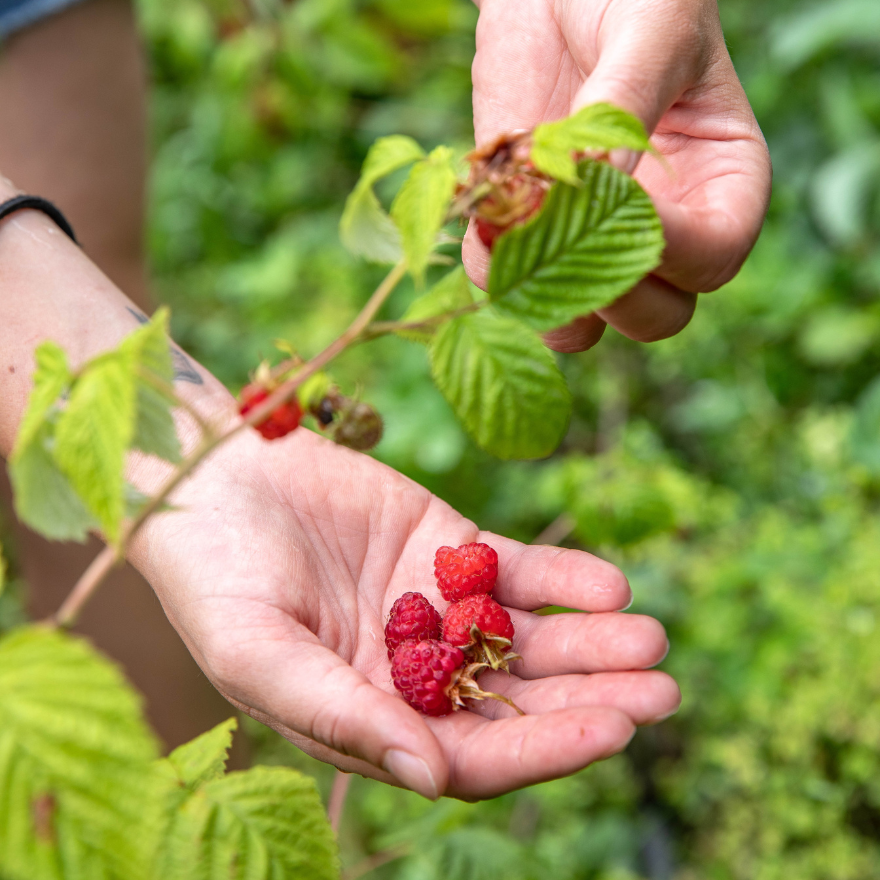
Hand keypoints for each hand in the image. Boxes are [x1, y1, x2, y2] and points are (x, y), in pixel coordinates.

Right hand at [129, 410, 679, 800]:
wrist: (216, 479)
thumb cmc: (214, 576)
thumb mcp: (259, 655)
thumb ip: (343, 715)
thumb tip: (431, 777)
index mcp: (371, 717)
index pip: (471, 754)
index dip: (540, 748)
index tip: (609, 732)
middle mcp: (415, 673)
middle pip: (518, 700)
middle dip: (590, 698)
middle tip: (661, 693)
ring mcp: (438, 608)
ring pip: (530, 638)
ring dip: (593, 641)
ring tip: (653, 640)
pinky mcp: (450, 546)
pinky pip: (518, 569)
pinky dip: (565, 578)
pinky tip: (610, 585)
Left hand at [463, 0, 771, 352]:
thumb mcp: (650, 33)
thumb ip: (628, 109)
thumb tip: (596, 187)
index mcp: (720, 188)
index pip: (713, 260)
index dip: (672, 251)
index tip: (623, 199)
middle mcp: (662, 232)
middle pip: (655, 318)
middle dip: (611, 292)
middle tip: (569, 225)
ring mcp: (592, 241)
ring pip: (580, 325)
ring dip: (543, 294)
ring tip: (520, 220)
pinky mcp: (530, 232)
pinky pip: (510, 285)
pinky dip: (490, 263)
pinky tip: (488, 208)